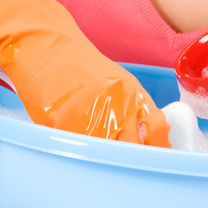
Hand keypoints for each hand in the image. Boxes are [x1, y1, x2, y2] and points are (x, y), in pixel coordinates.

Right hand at [0, 0, 170, 146]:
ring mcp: (89, 113)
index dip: (158, 146)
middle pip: (133, 146)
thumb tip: (148, 138)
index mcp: (131, 91)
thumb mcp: (116, 81)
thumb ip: (133, 106)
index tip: (156, 155)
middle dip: (131, 156)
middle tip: (128, 160)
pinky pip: (76, 147)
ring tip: (100, 150)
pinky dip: (79, 148)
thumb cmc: (81, 65)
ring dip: (104, 155)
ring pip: (106, 151)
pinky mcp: (62, 122)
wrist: (48, 46)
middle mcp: (114, 102)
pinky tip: (78, 142)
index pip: (156, 128)